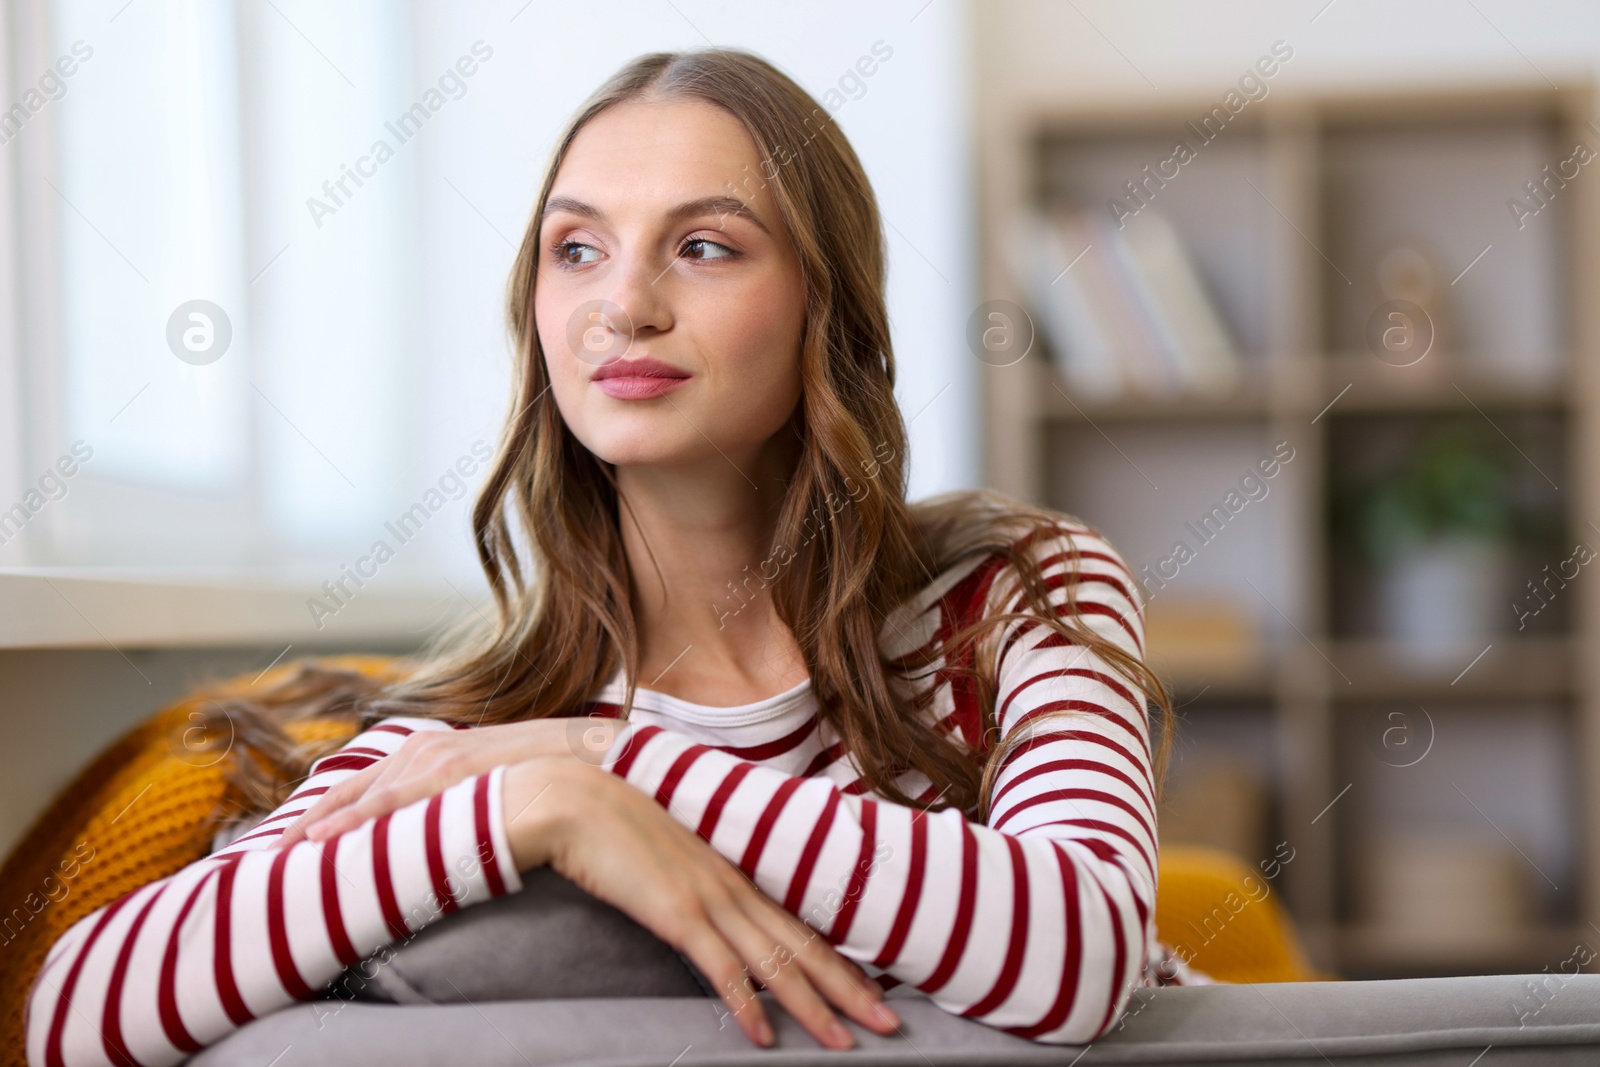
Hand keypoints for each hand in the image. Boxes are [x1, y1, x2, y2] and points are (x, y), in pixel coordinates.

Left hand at [271, 716, 622, 848]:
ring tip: (288, 851)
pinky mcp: (451, 772)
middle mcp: (428, 748)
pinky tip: (334, 840)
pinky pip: (396, 798)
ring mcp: (439, 757)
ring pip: (369, 792)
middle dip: (314, 818)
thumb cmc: (546, 775)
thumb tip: (444, 832)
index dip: (332, 810)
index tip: (298, 837)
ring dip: (327, 820)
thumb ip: (463, 799)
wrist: (590, 755)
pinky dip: (361, 818)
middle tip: (271, 851)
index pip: (371, 783)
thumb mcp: (494, 784)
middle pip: (357, 786)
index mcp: (434, 752)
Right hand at [504, 758, 900, 1050]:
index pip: (799, 928)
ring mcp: (708, 901)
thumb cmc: (617, 831)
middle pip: (803, 948)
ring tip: (844, 1042)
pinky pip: (720, 969)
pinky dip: (746, 1004)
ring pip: (775, 963)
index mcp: (734, 877)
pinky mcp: (677, 914)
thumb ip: (695, 887)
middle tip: (890, 1024)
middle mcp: (733, 889)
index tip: (871, 993)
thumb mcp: (670, 862)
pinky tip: (763, 1036)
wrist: (579, 802)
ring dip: (813, 1007)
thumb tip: (708, 918)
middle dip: (850, 990)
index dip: (839, 963)